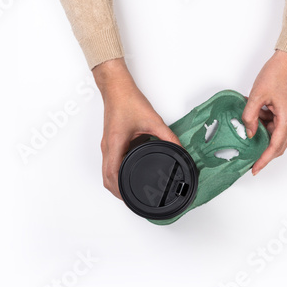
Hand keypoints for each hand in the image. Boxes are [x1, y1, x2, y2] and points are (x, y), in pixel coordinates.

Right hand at [93, 58, 180, 198]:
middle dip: (117, 192)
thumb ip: (168, 136)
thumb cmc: (128, 100)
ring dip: (115, 182)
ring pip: (106, 171)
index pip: (112, 175)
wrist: (116, 87)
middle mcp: (107, 147)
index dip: (119, 191)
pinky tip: (128, 170)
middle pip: (106, 178)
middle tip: (131, 200)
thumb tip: (180, 149)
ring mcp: (107, 144)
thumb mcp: (153, 120)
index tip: (130, 199)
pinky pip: (110, 161)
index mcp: (115, 144)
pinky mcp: (110, 141)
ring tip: (129, 190)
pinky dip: (116, 171)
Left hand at [242, 50, 286, 175]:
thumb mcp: (256, 96)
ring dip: (263, 135)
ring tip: (248, 129)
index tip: (255, 169)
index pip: (275, 147)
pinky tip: (254, 118)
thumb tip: (248, 132)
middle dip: (264, 154)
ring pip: (276, 135)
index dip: (264, 160)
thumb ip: (250, 117)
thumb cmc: (277, 73)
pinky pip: (276, 125)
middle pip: (278, 145)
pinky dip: (265, 125)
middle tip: (250, 161)